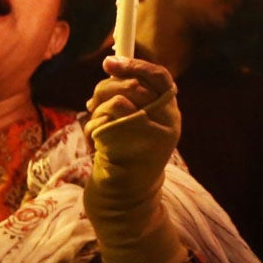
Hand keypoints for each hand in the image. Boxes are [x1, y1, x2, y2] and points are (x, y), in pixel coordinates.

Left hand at [84, 56, 187, 262]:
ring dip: (98, 110)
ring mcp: (157, 135)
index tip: (109, 62)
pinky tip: (95, 141)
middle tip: (93, 102)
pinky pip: (111, 121)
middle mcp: (169, 122)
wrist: (126, 200)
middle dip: (106, 89)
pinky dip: (96, 127)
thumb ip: (127, 97)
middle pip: (134, 85)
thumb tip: (111, 65)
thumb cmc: (123, 157)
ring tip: (95, 127)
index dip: (135, 66)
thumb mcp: (131, 124)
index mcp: (169, 112)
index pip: (160, 78)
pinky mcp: (140, 148)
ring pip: (120, 100)